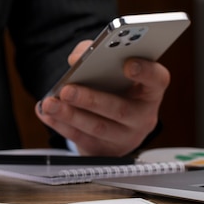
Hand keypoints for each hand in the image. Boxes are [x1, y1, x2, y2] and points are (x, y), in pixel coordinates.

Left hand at [36, 40, 169, 155]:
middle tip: (67, 90)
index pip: (158, 80)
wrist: (111, 125)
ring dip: (70, 115)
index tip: (128, 64)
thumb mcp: (107, 67)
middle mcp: (142, 116)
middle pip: (120, 110)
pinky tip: (46, 113)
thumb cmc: (111, 88)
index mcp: (149, 91)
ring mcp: (125, 137)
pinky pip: (80, 138)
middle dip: (90, 99)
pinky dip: (60, 125)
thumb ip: (93, 53)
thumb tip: (77, 58)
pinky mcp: (104, 150)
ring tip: (50, 103)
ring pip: (97, 127)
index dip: (146, 72)